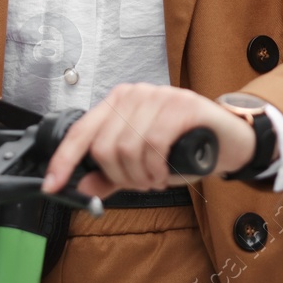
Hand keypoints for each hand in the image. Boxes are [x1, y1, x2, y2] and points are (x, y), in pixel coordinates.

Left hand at [40, 83, 256, 196]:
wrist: (230, 139)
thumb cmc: (185, 148)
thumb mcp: (142, 164)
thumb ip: (111, 176)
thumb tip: (81, 188)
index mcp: (118, 103)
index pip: (81, 131)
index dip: (64, 160)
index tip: (52, 186)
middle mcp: (135, 94)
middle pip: (104, 147)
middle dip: (121, 178)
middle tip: (142, 183)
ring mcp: (159, 96)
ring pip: (128, 149)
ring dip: (142, 176)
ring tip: (157, 178)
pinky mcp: (183, 105)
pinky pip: (155, 144)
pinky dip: (157, 168)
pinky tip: (166, 172)